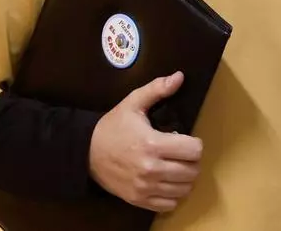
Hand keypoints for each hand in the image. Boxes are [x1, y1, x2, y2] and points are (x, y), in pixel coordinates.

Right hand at [88, 71, 202, 211]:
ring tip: (176, 167)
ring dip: (185, 178)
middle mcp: (151, 169)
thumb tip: (180, 76)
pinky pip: (169, 204)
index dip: (194, 143)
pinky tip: (167, 182)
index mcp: (152, 144)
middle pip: (192, 171)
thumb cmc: (113, 127)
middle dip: (192, 161)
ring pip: (184, 189)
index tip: (185, 140)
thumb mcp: (132, 103)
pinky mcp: (139, 199)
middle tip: (182, 154)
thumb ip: (157, 89)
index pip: (194, 150)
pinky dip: (173, 194)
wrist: (86, 152)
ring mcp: (145, 187)